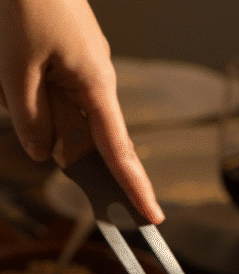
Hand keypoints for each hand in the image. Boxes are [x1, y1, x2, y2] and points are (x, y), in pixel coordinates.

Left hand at [0, 0, 162, 221]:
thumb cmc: (27, 4)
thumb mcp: (16, 68)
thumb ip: (31, 118)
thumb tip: (43, 153)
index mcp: (96, 84)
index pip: (120, 151)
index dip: (135, 188)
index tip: (153, 217)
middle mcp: (99, 79)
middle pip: (91, 136)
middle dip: (72, 150)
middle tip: (69, 159)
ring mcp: (87, 66)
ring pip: (66, 112)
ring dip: (37, 107)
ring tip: (16, 74)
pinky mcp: (72, 55)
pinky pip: (57, 91)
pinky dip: (35, 94)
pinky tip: (16, 72)